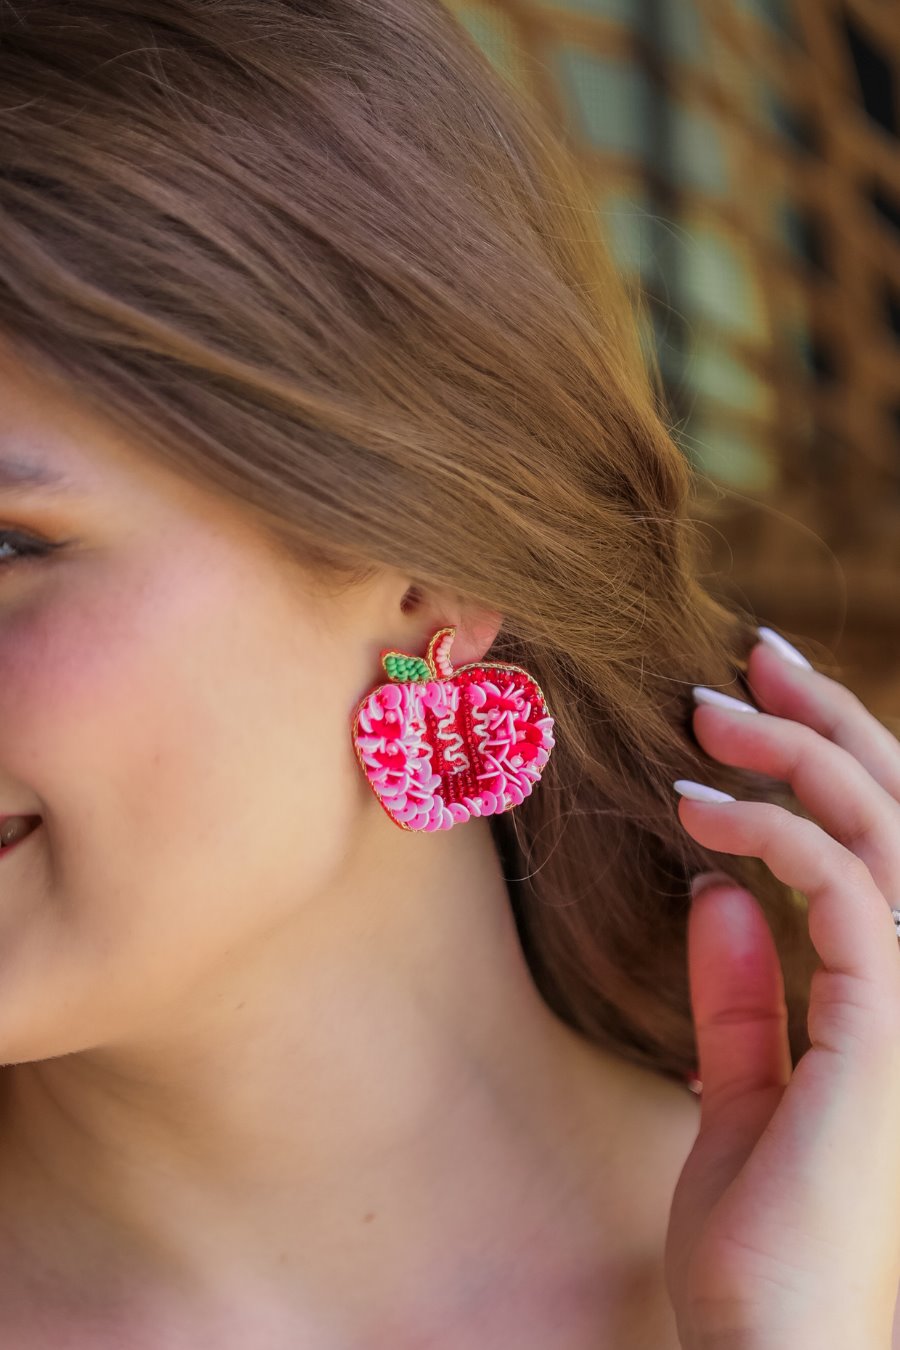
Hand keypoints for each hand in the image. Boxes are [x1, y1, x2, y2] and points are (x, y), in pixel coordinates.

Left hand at [665, 634, 899, 1349]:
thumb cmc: (763, 1253)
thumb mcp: (740, 1097)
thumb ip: (741, 1000)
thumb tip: (718, 897)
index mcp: (890, 998)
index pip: (878, 847)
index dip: (827, 761)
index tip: (751, 705)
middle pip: (896, 810)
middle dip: (827, 719)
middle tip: (749, 654)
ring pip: (882, 827)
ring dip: (797, 751)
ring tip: (705, 711)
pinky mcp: (887, 1027)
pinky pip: (844, 889)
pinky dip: (771, 832)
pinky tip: (695, 809)